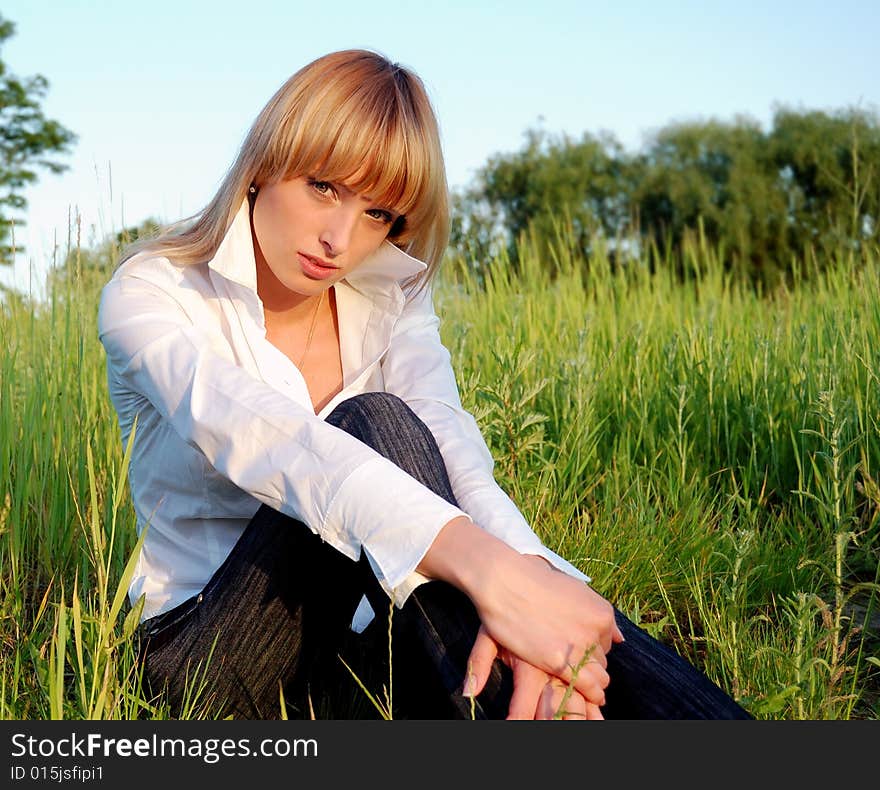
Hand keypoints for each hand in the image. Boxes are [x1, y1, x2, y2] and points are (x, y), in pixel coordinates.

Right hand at [419, 517, 624, 706]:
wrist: (506, 582)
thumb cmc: (533, 581)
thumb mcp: (574, 590)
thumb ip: (595, 615)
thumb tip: (620, 638)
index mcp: (602, 612)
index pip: (607, 641)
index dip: (591, 646)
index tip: (579, 649)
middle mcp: (596, 630)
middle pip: (602, 658)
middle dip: (590, 661)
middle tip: (573, 662)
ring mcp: (580, 647)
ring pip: (598, 674)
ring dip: (592, 679)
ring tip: (587, 688)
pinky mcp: (561, 663)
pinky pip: (588, 686)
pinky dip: (592, 695)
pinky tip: (591, 699)